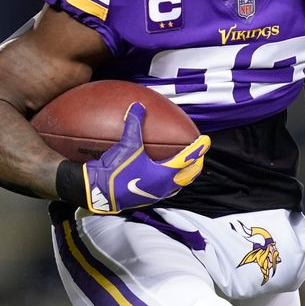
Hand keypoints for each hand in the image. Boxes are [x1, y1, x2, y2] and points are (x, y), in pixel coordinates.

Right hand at [82, 103, 209, 214]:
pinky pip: (166, 190)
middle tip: (198, 154)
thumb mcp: (126, 145)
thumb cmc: (115, 170)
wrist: (98, 193)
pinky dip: (171, 181)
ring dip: (184, 175)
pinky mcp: (146, 199)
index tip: (206, 140)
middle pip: (188, 175)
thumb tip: (138, 106)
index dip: (198, 148)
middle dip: (195, 164)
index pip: (188, 159)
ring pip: (178, 185)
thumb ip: (134, 124)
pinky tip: (162, 176)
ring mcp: (156, 195)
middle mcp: (164, 186)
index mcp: (164, 173)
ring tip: (186, 166)